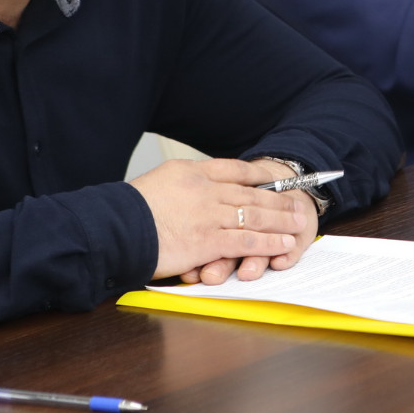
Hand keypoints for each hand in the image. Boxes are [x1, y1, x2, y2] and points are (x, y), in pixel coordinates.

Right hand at [127, 157, 316, 285]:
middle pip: (252, 193)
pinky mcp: (208, 241)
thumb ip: (181, 184)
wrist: (114, 228)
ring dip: (281, 220)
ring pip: (255, 215)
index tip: (274, 178)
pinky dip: (268, 242)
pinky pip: (246, 240)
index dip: (258, 175)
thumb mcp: (157, 182)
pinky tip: (283, 244)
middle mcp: (205, 190)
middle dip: (279, 198)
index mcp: (192, 173)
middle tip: (299, 202)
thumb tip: (193, 186)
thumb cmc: (127, 210)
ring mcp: (209, 215)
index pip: (233, 169)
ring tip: (299, 223)